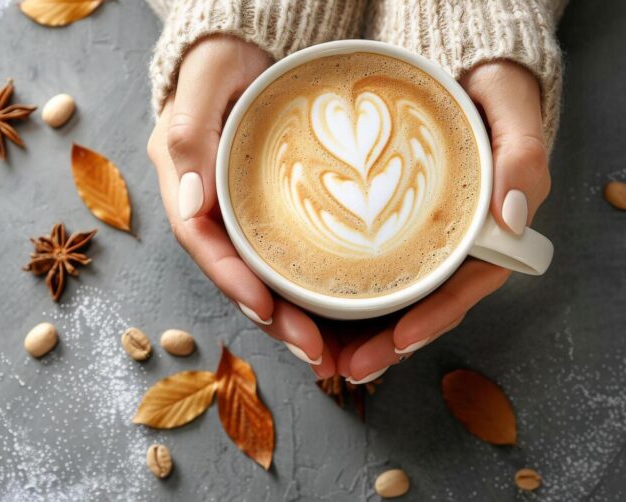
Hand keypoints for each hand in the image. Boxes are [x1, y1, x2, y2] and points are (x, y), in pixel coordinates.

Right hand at [146, 36, 327, 368]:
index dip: (231, 280)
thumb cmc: (225, 53)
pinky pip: (282, 256)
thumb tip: (192, 203)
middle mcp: (207, 203)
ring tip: (331, 351)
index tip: (266, 309)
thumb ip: (189, 134)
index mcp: (185, 179)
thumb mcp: (205, 80)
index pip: (202, 242)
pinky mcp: (266, 210)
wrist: (250, 42)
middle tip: (315, 351)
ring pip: (259, 274)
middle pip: (234, 273)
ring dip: (290, 316)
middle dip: (270, 317)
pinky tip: (337, 315)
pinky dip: (306, 289)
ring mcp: (237, 209)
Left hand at [339, 61, 550, 382]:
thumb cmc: (485, 92)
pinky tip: (310, 317)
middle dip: (381, 345)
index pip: (458, 290)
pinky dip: (339, 301)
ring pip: (387, 301)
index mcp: (483, 232)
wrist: (453, 74)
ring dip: (355, 335)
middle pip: (416, 308)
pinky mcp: (383, 231)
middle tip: (343, 369)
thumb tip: (510, 217)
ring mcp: (414, 243)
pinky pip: (363, 274)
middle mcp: (448, 247)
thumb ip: (520, 157)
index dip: (429, 320)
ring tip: (321, 358)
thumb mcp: (509, 109)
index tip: (398, 342)